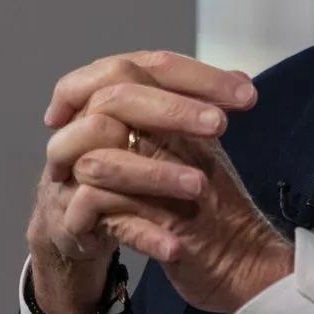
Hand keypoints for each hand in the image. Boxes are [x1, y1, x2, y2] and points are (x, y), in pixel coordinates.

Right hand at [25, 51, 258, 313]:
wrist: (80, 223)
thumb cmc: (130, 167)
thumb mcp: (161, 133)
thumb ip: (193, 108)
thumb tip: (242, 83)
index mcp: (110, 91)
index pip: (152, 66)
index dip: (199, 76)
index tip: (246, 95)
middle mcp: (81, 121)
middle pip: (118, 98)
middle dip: (173, 110)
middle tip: (220, 125)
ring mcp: (68, 168)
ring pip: (104, 160)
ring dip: (155, 174)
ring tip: (200, 186)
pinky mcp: (66, 215)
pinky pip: (99, 218)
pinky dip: (141, 232)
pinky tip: (176, 247)